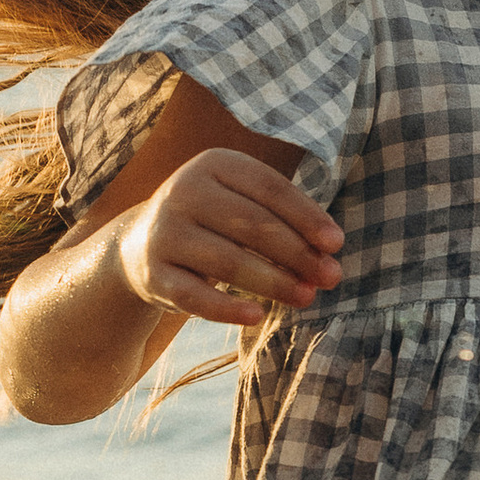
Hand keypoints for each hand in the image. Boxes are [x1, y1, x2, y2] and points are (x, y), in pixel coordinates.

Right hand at [116, 150, 343, 331]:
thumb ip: (285, 222)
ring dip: (273, 282)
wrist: (142, 244)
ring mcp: (164, 232)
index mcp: (214, 164)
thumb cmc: (216, 222)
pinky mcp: (152, 273)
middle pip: (252, 224)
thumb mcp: (244, 203)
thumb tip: (328, 258)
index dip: (306, 216)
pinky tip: (257, 316)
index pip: (269, 187)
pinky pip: (194, 296)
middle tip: (330, 277)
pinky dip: (226, 308)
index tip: (336, 244)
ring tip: (306, 297)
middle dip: (297, 253)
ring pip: (227, 261)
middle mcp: (183, 191)